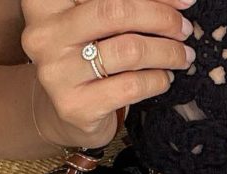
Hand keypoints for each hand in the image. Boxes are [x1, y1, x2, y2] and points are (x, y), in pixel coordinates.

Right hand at [20, 0, 195, 148]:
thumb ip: (129, 5)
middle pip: (116, 12)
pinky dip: (157, 80)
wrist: (66, 109)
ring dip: (167, 52)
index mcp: (45, 3)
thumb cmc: (89, 55)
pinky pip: (131, 86)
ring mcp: (56, 72)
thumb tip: (180, 0)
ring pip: (129, 50)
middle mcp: (43, 34)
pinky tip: (164, 79)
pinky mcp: (75, 105)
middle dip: (162, 19)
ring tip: (181, 56)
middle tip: (184, 30)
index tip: (183, 1)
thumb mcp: (99, 22)